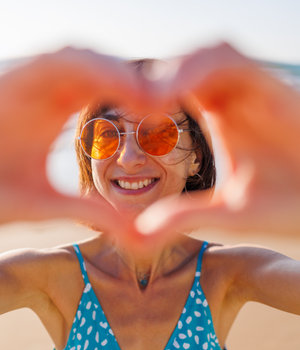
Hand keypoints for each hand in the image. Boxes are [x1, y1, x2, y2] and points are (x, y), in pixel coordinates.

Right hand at [0, 47, 151, 239]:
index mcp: (55, 108)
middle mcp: (43, 90)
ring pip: (80, 59)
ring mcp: (26, 80)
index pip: (103, 90)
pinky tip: (123, 88)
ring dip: (117, 73)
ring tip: (152, 97)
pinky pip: (57, 62)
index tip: (165, 118)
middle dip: (132, 81)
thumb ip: (88, 210)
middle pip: (97, 69)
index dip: (135, 99)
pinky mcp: (10, 78)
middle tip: (169, 100)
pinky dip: (92, 70)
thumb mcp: (46, 203)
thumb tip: (135, 232)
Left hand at [135, 43, 299, 243]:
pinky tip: (171, 96)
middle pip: (189, 64)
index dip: (147, 95)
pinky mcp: (273, 88)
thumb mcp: (223, 213)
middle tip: (127, 102)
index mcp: (220, 116)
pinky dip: (198, 71)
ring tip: (149, 102)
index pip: (178, 87)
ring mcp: (254, 90)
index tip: (123, 118)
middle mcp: (235, 98)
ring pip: (209, 54)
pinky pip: (231, 62)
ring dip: (175, 70)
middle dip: (157, 77)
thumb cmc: (281, 207)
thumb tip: (138, 235)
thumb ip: (183, 216)